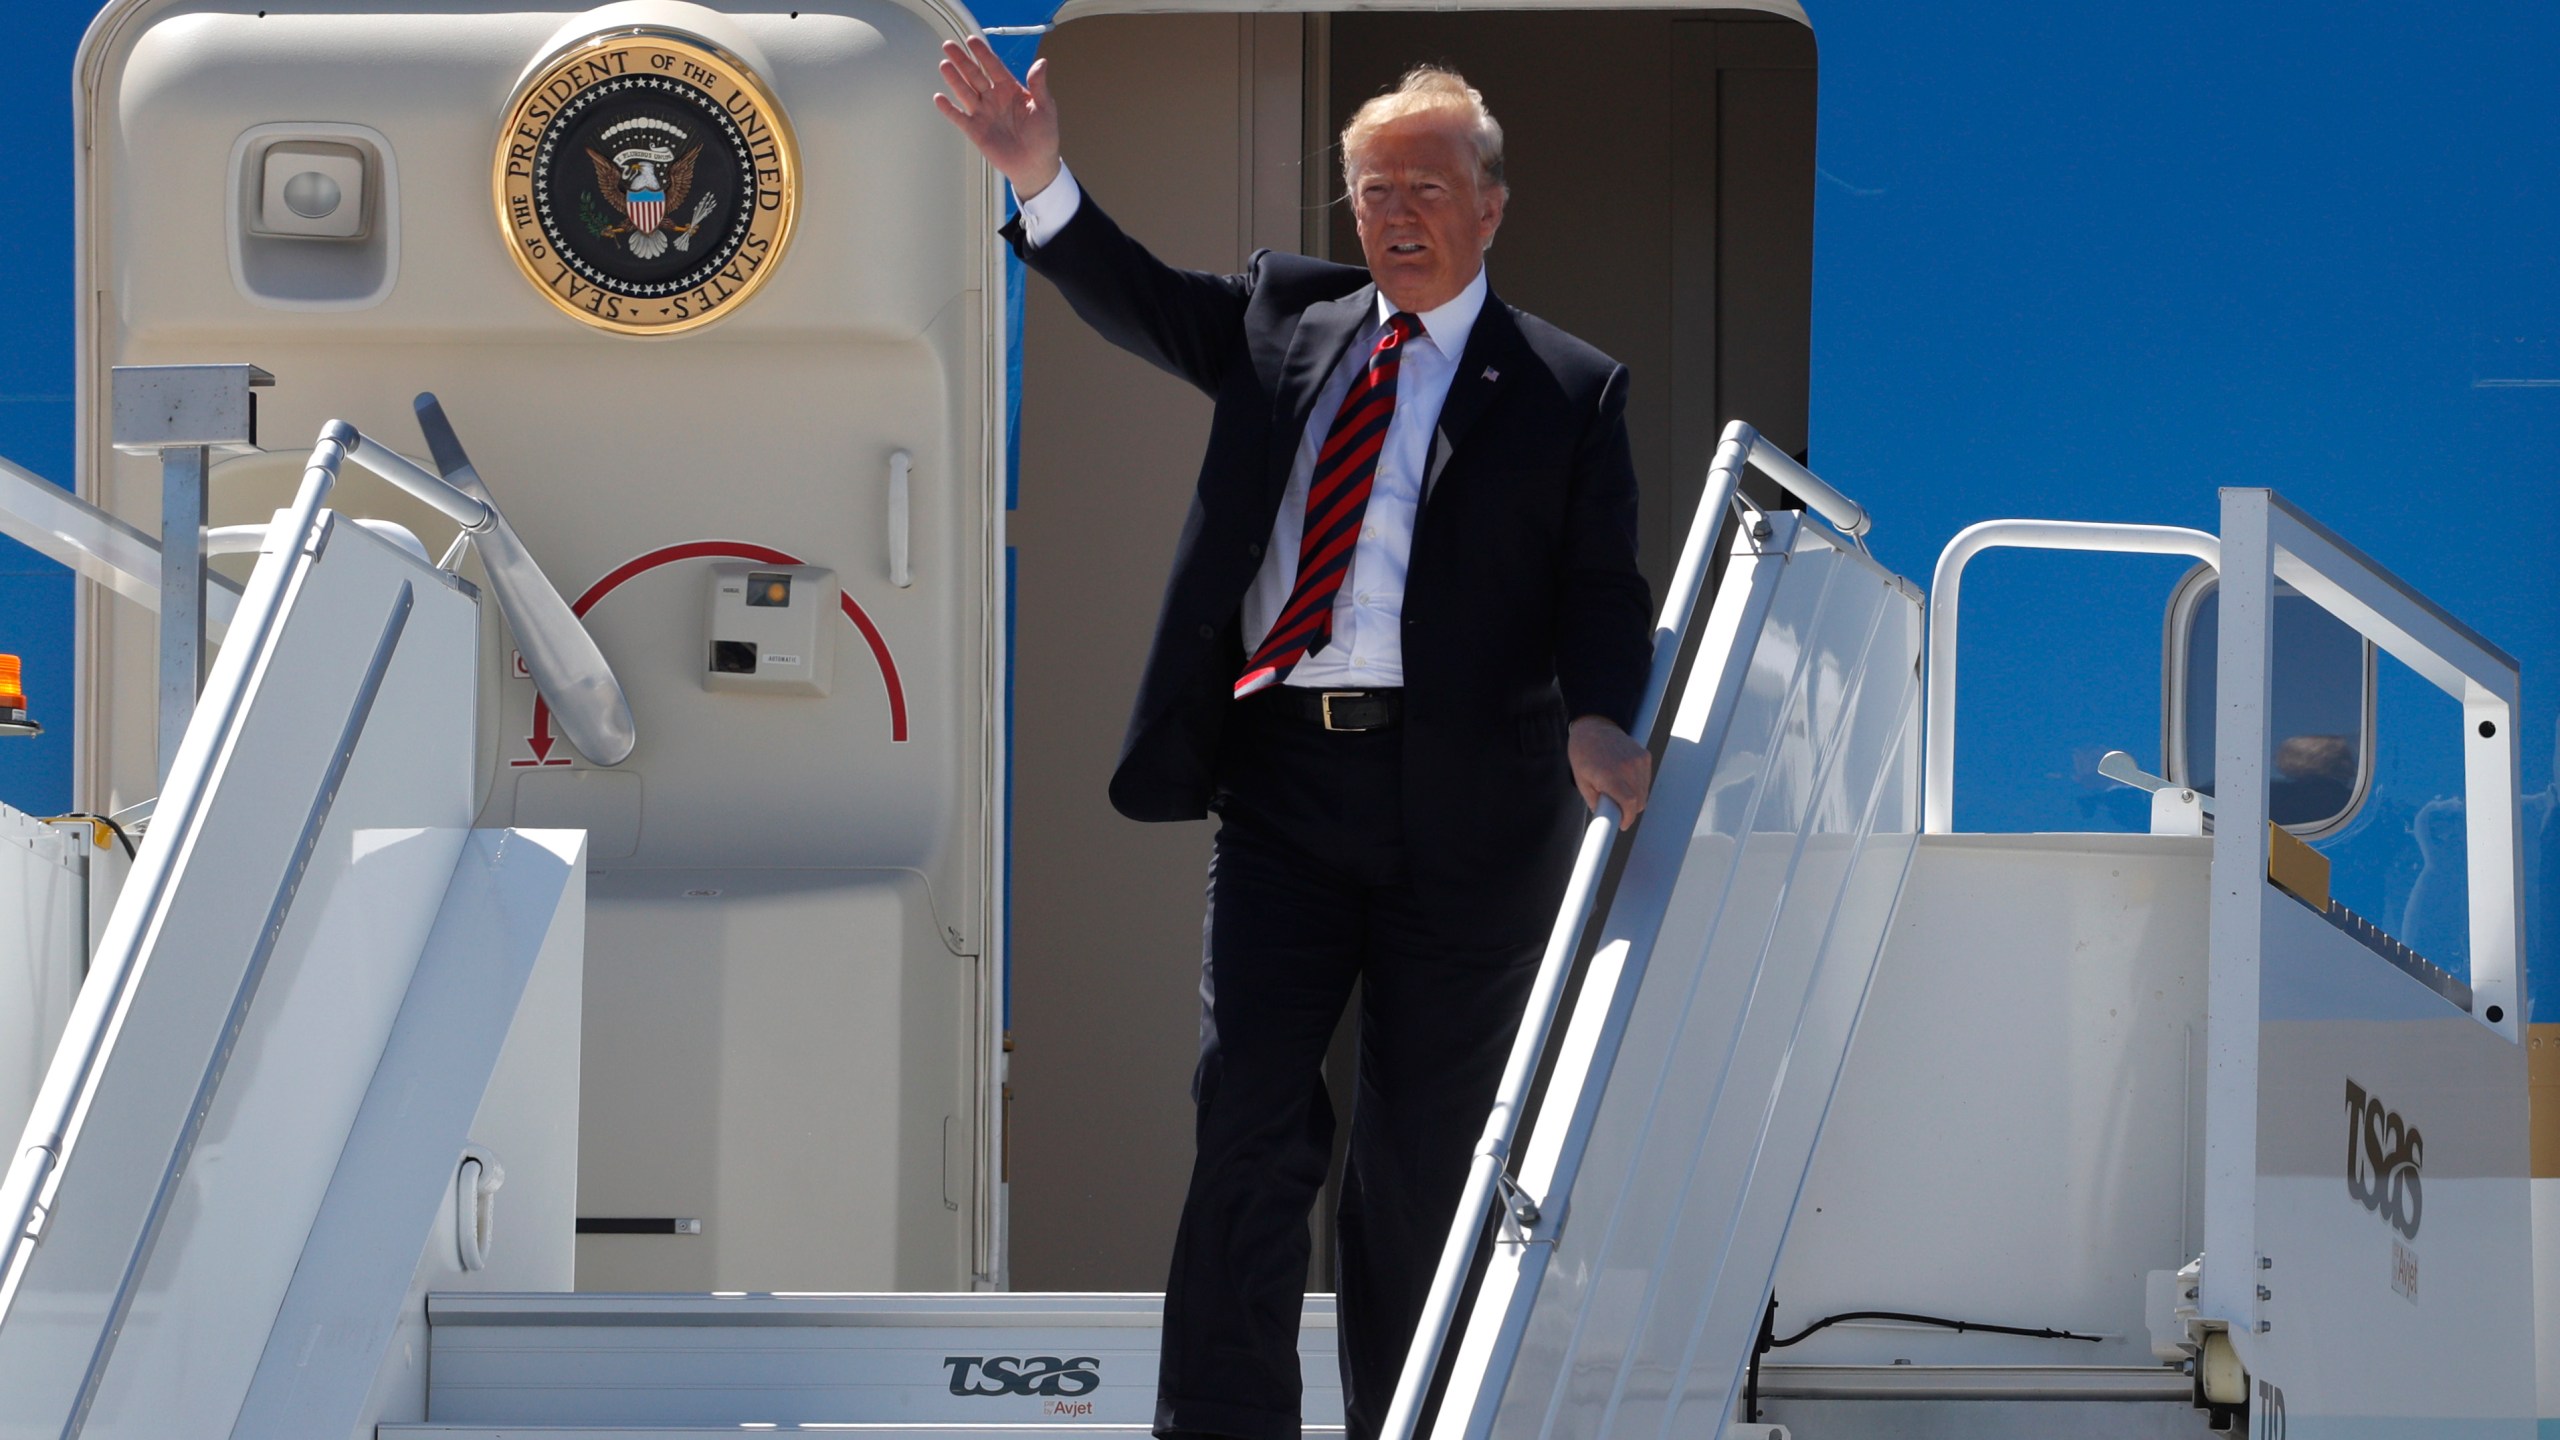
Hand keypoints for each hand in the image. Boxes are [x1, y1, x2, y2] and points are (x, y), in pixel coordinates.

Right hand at [932, 36, 1062, 199]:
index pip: (994, 67)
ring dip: (954, 79)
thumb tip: (1041, 63)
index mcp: (1010, 89)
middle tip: (949, 45)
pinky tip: (939, 98)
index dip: (983, 54)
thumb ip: (1039, 86)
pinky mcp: (976, 130)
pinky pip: (959, 117)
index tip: (972, 40)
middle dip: (962, 60)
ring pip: (965, 92)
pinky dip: (949, 109)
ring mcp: (983, 113)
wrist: (1035, 165)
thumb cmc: (1043, 137)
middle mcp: (994, 98)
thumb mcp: (1046, 108)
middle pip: (975, 75)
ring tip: (945, 65)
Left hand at [1568, 716, 1651, 830]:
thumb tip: (1606, 817)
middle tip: (1618, 809)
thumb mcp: (1582, 781)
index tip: (1623, 824)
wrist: (1593, 727)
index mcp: (1610, 776)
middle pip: (1640, 801)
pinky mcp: (1644, 756)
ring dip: (1635, 798)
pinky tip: (1626, 780)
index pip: (1630, 804)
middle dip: (1630, 810)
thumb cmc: (1583, 754)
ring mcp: (1638, 760)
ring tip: (1620, 792)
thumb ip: (1594, 801)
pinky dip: (1639, 784)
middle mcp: (1628, 768)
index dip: (1628, 817)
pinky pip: (1646, 779)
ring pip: (1644, 791)